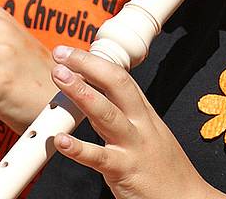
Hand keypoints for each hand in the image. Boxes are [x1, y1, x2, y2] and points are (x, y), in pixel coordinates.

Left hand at [50, 46, 225, 198]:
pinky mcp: (125, 171)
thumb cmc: (165, 170)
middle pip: (116, 84)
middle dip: (88, 65)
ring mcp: (133, 146)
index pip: (120, 77)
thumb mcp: (149, 134)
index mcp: (144, 113)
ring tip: (60, 77)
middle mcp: (140, 124)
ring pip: (107, 113)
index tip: (72, 53)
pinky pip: (99, 158)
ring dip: (81, 92)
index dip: (95, 62)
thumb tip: (93, 100)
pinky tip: (61, 140)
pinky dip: (79, 148)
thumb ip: (124, 117)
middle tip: (62, 54)